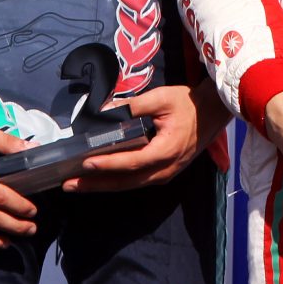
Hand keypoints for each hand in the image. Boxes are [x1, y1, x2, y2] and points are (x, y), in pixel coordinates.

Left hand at [64, 81, 229, 192]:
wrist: (214, 111)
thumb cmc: (189, 102)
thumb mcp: (161, 98)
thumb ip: (132, 106)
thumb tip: (102, 111)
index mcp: (167, 150)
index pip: (132, 162)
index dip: (108, 164)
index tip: (85, 163)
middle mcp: (167, 168)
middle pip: (127, 182)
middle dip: (96, 184)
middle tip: (69, 184)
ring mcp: (167, 173)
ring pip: (131, 185)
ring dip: (103, 185)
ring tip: (78, 184)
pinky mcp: (166, 172)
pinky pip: (138, 181)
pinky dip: (117, 181)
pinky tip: (99, 179)